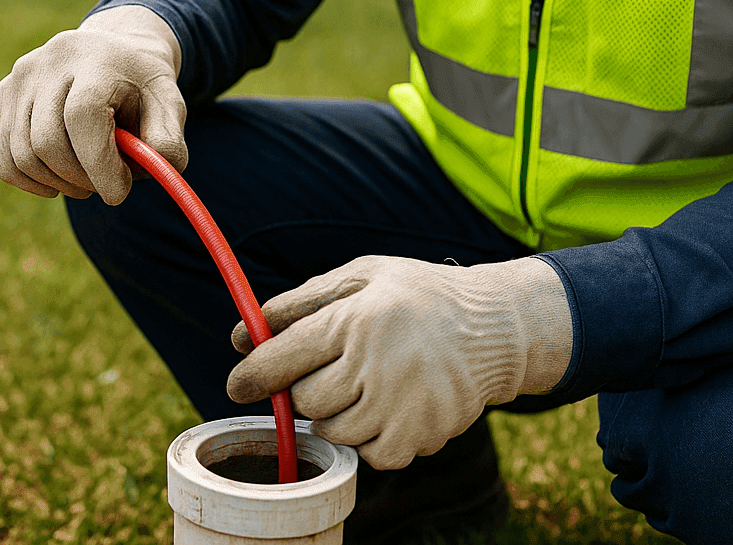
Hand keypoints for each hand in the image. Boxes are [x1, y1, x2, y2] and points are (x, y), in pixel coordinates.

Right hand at [0, 5, 186, 203]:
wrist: (111, 52)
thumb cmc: (141, 87)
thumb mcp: (168, 105)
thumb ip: (166, 141)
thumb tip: (149, 171)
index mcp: (94, 58)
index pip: (81, 117)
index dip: (98, 164)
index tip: (118, 193)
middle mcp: (47, 62)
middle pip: (46, 141)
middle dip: (79, 179)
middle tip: (103, 185)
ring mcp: (18, 79)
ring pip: (21, 155)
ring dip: (56, 183)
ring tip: (85, 179)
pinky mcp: (0, 98)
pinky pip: (1, 156)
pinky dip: (28, 179)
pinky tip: (56, 177)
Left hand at [227, 255, 571, 469]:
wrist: (495, 328)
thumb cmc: (417, 296)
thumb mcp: (362, 276)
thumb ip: (300, 301)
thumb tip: (240, 336)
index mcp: (358, 318)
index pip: (285, 357)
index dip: (253, 375)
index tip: (237, 386)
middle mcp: (378, 363)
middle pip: (305, 400)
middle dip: (307, 388)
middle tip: (333, 370)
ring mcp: (402, 405)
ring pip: (334, 431)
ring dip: (337, 414)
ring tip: (365, 385)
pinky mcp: (422, 435)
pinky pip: (370, 455)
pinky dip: (371, 438)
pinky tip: (389, 407)